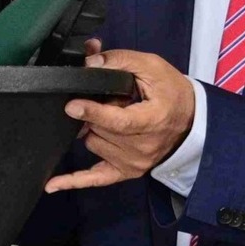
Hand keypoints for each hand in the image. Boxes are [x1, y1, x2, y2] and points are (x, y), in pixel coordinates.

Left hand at [44, 48, 194, 191]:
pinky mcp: (127, 172)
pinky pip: (96, 178)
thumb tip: (89, 62)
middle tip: (110, 100)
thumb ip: (120, 60)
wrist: (192, 119)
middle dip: (95, 112)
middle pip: (100, 130)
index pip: (118, 122)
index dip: (93, 113)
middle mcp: (143, 147)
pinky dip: (73, 181)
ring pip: (93, 143)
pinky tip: (52, 184)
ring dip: (93, 129)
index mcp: (152, 121)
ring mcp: (134, 163)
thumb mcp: (151, 66)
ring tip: (112, 117)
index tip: (72, 106)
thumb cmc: (171, 91)